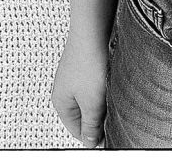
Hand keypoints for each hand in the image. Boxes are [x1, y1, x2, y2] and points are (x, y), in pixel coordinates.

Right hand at [52, 31, 108, 147]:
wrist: (93, 29)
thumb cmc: (88, 61)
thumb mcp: (92, 103)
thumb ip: (91, 126)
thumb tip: (90, 142)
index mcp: (61, 103)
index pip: (77, 131)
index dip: (94, 136)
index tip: (108, 135)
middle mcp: (64, 90)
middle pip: (84, 115)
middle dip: (99, 117)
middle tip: (110, 110)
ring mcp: (74, 76)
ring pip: (91, 99)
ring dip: (102, 100)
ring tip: (109, 90)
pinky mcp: (84, 65)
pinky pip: (94, 84)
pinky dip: (103, 86)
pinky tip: (109, 79)